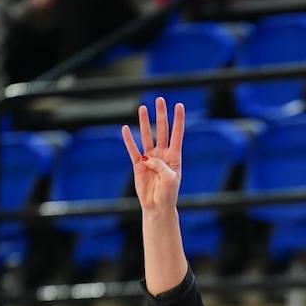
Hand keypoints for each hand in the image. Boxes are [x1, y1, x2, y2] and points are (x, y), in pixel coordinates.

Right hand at [122, 97, 184, 212]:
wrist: (157, 206)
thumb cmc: (168, 194)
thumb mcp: (170, 179)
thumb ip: (161, 166)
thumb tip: (146, 158)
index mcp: (174, 157)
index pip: (177, 134)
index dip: (178, 120)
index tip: (179, 105)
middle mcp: (162, 154)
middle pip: (162, 130)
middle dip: (161, 115)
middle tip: (160, 100)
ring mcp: (150, 158)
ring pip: (147, 136)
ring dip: (145, 122)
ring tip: (142, 108)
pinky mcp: (138, 165)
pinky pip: (133, 150)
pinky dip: (129, 140)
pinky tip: (126, 128)